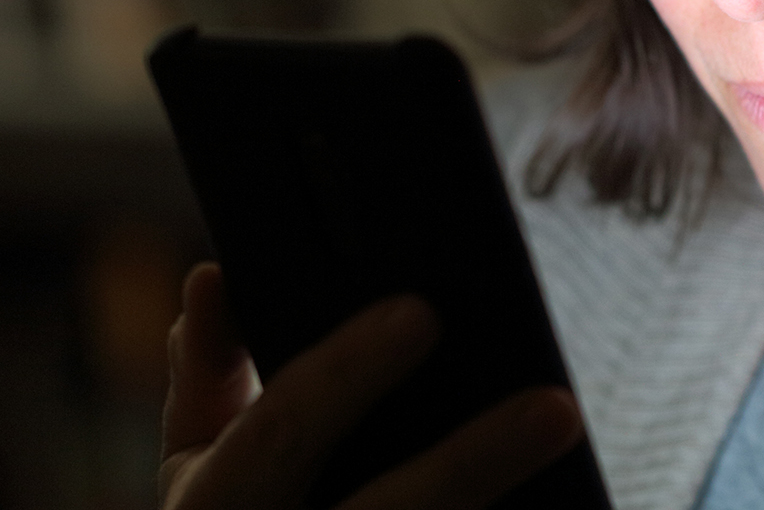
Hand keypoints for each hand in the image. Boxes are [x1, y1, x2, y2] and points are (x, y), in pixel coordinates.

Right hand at [160, 264, 584, 509]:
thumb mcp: (196, 463)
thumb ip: (208, 373)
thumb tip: (213, 277)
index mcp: (211, 504)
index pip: (278, 432)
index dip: (344, 375)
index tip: (419, 314)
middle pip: (386, 509)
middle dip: (470, 463)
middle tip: (556, 407)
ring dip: (498, 495)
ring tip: (567, 443)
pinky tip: (559, 505)